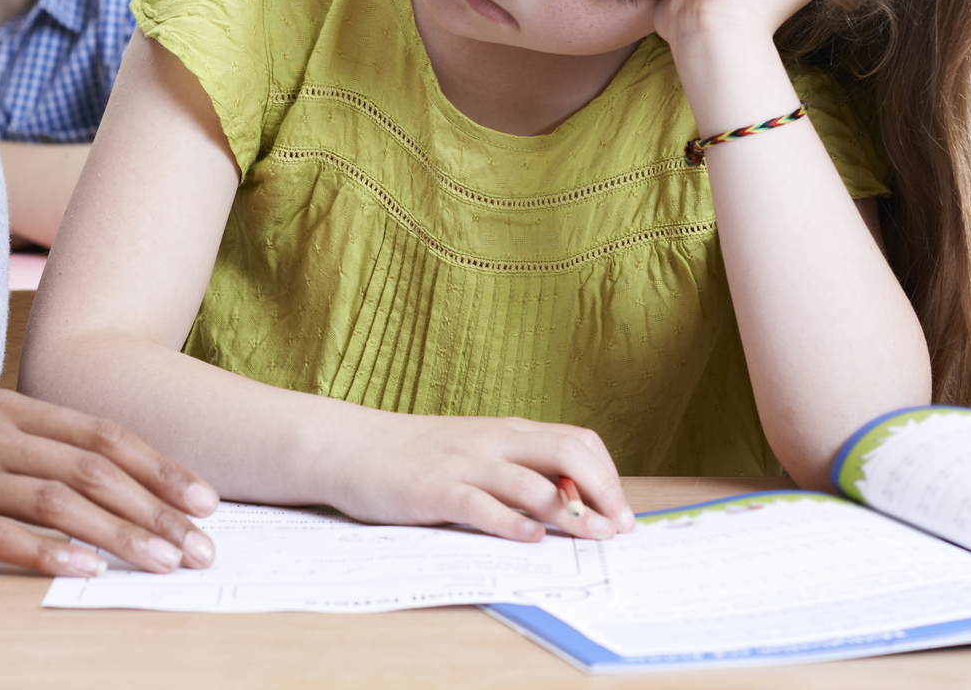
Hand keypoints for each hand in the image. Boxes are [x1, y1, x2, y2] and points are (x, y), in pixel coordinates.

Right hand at [0, 390, 218, 576]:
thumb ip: (17, 438)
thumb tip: (80, 470)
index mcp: (4, 406)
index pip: (100, 434)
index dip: (158, 465)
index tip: (203, 497)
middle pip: (95, 470)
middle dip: (158, 510)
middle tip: (202, 545)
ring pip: (62, 502)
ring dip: (124, 535)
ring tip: (166, 564)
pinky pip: (2, 536)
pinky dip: (50, 553)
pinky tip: (87, 571)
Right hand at [323, 411, 634, 541]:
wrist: (350, 446)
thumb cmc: (414, 455)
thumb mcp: (472, 450)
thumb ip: (513, 466)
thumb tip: (568, 499)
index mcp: (505, 431)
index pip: (576, 440)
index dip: (608, 474)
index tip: (621, 509)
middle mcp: (491, 441)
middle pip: (566, 452)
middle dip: (603, 490)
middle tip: (619, 527)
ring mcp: (464, 463)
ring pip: (531, 482)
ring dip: (570, 511)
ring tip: (595, 535)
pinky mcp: (435, 490)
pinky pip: (480, 505)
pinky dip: (511, 522)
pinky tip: (531, 538)